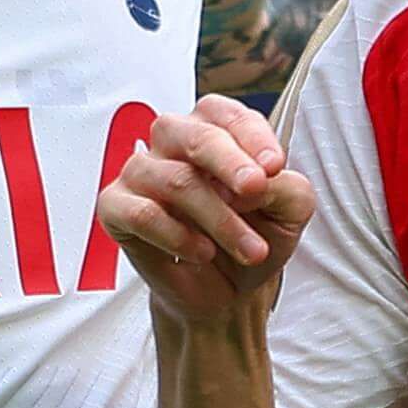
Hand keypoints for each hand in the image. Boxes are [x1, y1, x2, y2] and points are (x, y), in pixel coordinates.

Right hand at [99, 94, 310, 332]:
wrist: (227, 293)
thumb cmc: (254, 237)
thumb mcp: (290, 212)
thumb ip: (286, 187)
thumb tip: (258, 181)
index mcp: (214, 130)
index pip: (225, 114)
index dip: (251, 137)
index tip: (274, 167)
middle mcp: (173, 144)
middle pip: (195, 137)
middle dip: (230, 164)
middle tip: (255, 190)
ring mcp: (141, 173)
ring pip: (175, 181)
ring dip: (219, 219)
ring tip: (251, 251)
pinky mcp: (116, 207)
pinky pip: (141, 213)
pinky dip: (176, 236)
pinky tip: (201, 253)